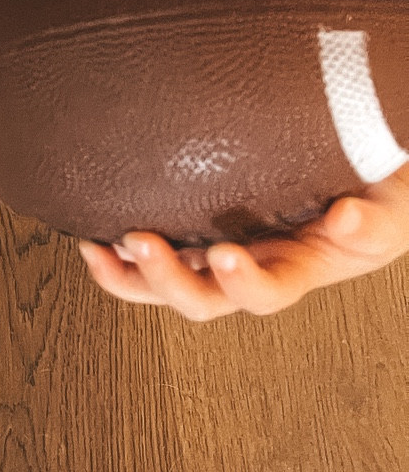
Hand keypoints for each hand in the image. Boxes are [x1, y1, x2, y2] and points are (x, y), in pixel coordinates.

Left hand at [78, 162, 408, 321]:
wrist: (364, 173)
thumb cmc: (378, 195)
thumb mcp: (391, 209)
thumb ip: (374, 219)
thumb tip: (343, 220)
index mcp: (298, 268)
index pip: (268, 293)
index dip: (245, 283)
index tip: (227, 256)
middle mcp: (252, 266)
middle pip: (202, 298)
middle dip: (166, 279)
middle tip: (140, 241)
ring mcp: (220, 245)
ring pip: (167, 280)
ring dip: (129, 272)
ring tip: (97, 246)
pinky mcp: (196, 219)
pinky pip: (156, 244)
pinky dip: (119, 248)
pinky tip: (92, 229)